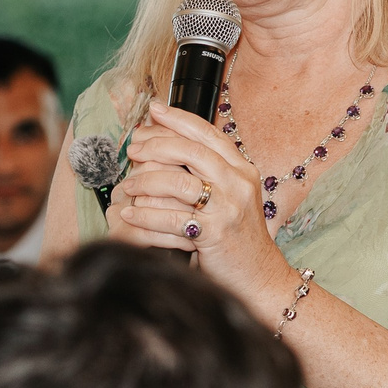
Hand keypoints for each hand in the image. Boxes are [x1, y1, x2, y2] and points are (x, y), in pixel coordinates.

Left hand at [111, 102, 297, 309]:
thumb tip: (169, 150)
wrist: (260, 277)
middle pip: (191, 151)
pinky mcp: (215, 234)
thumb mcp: (230, 198)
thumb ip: (209, 174)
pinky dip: (145, 216)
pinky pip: (172, 218)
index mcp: (242, 169)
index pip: (208, 134)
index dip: (179, 119)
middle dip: (156, 145)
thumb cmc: (236, 238)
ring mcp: (228, 208)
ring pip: (178, 183)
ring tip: (127, 186)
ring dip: (146, 181)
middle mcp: (238, 183)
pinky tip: (129, 215)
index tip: (154, 109)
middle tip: (133, 148)